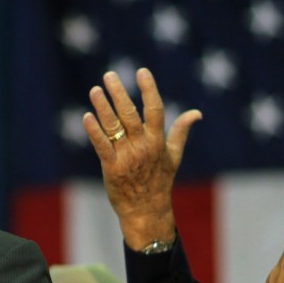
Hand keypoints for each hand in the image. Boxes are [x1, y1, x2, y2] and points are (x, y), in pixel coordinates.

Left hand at [82, 68, 201, 250]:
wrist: (146, 210)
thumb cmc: (160, 182)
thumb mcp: (174, 156)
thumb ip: (181, 132)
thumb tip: (196, 113)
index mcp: (158, 141)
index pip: (155, 109)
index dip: (148, 89)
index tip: (141, 72)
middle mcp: (143, 146)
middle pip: (130, 114)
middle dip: (119, 93)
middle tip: (109, 75)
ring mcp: (127, 157)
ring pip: (114, 127)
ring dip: (103, 107)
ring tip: (95, 90)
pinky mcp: (112, 168)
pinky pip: (102, 146)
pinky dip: (94, 131)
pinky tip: (87, 117)